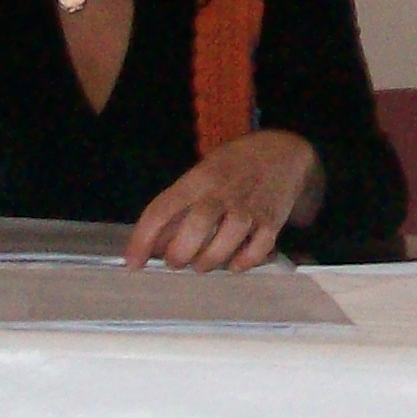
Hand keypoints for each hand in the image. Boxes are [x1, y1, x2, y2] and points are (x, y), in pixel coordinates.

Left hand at [127, 131, 323, 272]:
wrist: (283, 152)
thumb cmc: (233, 166)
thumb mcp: (202, 174)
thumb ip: (180, 208)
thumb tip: (154, 245)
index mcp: (199, 179)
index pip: (163, 209)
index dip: (143, 239)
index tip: (133, 262)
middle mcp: (223, 192)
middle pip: (196, 226)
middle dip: (179, 253)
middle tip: (174, 262)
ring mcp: (249, 207)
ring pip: (227, 240)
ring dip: (208, 261)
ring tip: (200, 265)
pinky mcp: (272, 220)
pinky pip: (257, 249)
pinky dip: (243, 262)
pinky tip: (233, 264)